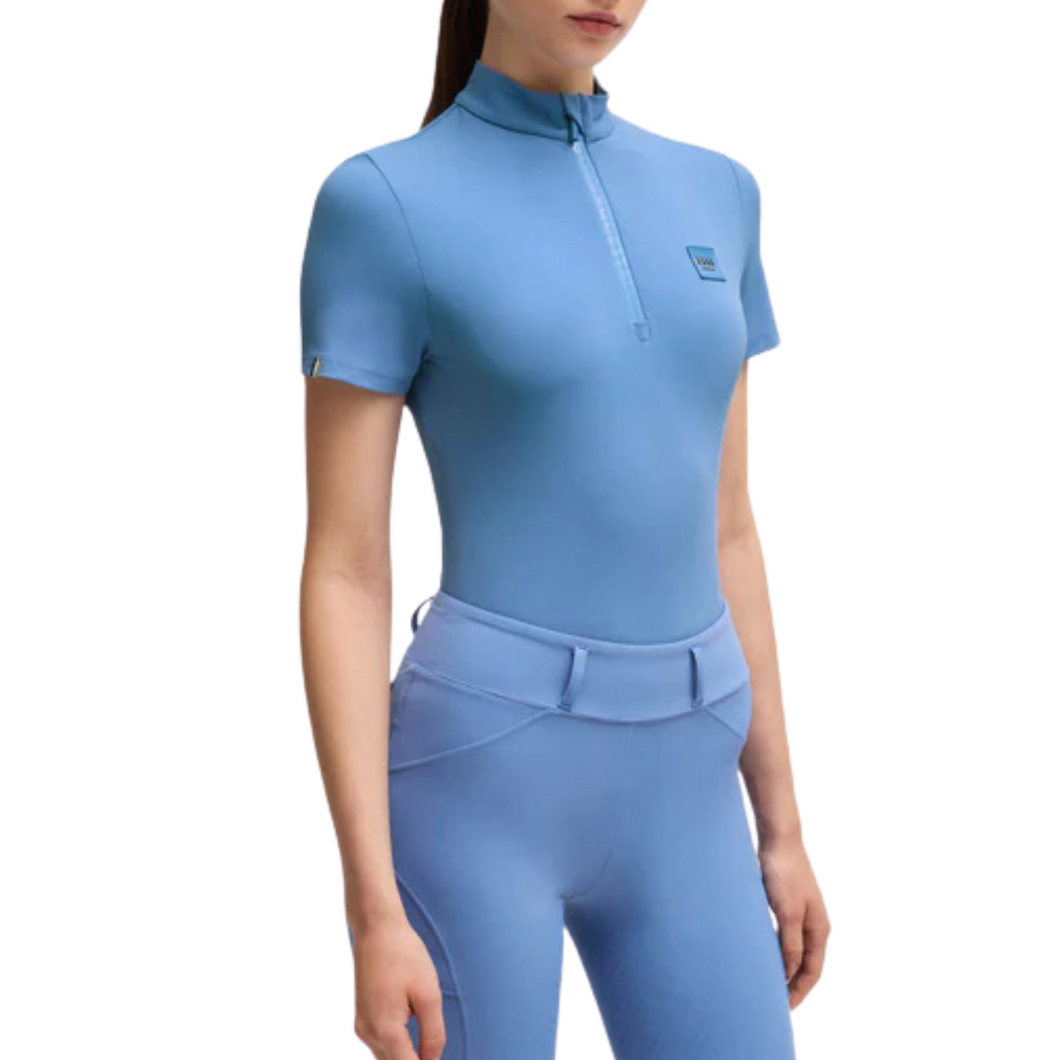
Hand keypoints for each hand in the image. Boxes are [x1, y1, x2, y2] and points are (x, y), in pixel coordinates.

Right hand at [351, 913, 446, 1059]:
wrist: (376, 928)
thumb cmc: (404, 955)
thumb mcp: (429, 995)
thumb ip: (433, 1035)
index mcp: (385, 1029)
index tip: (436, 1058)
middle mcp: (368, 1033)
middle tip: (433, 1047)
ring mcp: (362, 1025)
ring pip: (386, 1057)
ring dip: (405, 1056)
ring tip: (427, 1043)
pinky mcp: (362, 1016)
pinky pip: (381, 1043)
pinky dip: (396, 1045)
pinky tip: (413, 1030)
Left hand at [759, 837, 830, 1008]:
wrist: (778, 838)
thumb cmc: (783, 873)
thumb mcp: (787, 912)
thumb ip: (790, 944)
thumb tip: (790, 973)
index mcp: (819, 929)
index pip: (812, 971)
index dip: (799, 991)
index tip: (784, 1008)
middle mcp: (815, 924)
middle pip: (807, 963)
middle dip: (794, 984)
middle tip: (775, 1002)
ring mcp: (803, 913)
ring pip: (797, 950)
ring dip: (786, 968)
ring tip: (770, 983)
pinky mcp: (789, 904)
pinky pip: (787, 936)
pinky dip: (780, 950)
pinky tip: (765, 953)